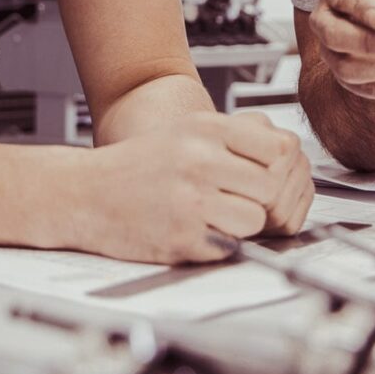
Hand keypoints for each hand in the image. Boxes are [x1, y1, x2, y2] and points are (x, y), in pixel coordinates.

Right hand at [79, 111, 310, 263]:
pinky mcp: (183, 236)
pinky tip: (196, 229)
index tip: (263, 174)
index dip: (277, 165)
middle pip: (271, 186)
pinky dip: (220, 243)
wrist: (85, 193)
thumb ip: (235, 138)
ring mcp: (191, 200)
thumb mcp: (187, 131)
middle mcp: (200, 159)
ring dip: (243, 224)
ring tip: (217, 216)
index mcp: (205, 128)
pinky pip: (229, 245)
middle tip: (240, 200)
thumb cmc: (139, 164)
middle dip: (261, 199)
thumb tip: (289, 154)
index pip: (279, 146)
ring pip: (255, 219)